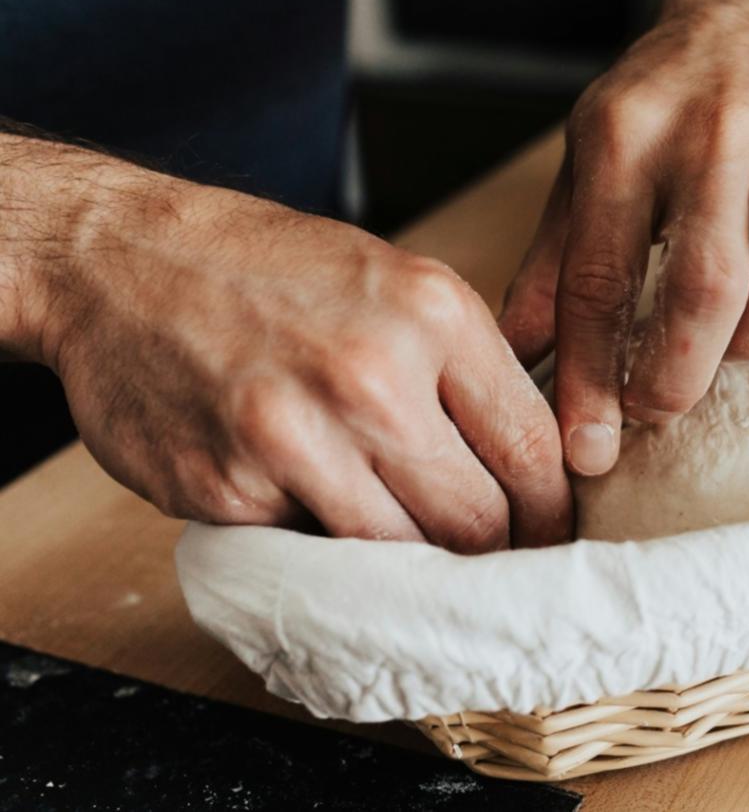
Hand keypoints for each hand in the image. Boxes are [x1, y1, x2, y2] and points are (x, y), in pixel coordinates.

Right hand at [33, 164, 569, 551]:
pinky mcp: (227, 490)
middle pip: (476, 520)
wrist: (118, 258)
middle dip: (492, 553)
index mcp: (431, 315)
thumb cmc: (267, 269)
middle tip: (492, 562)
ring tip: (413, 551)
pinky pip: (309, 550)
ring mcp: (293, 439)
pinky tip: (312, 506)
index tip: (553, 535)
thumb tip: (535, 464)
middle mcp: (370, 376)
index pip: (532, 448)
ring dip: (413, 565)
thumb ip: (465, 366)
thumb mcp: (393, 281)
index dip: (554, 511)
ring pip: (400, 554)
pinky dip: (323, 543)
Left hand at [499, 7, 748, 476]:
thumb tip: (517, 363)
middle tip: (661, 409)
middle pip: (707, 284)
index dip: (591, 375)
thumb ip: (555, 265)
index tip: (587, 448)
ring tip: (732, 346)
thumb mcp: (587, 163)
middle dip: (680, 373)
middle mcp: (714, 130)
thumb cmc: (658, 108)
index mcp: (626, 135)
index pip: (601, 275)